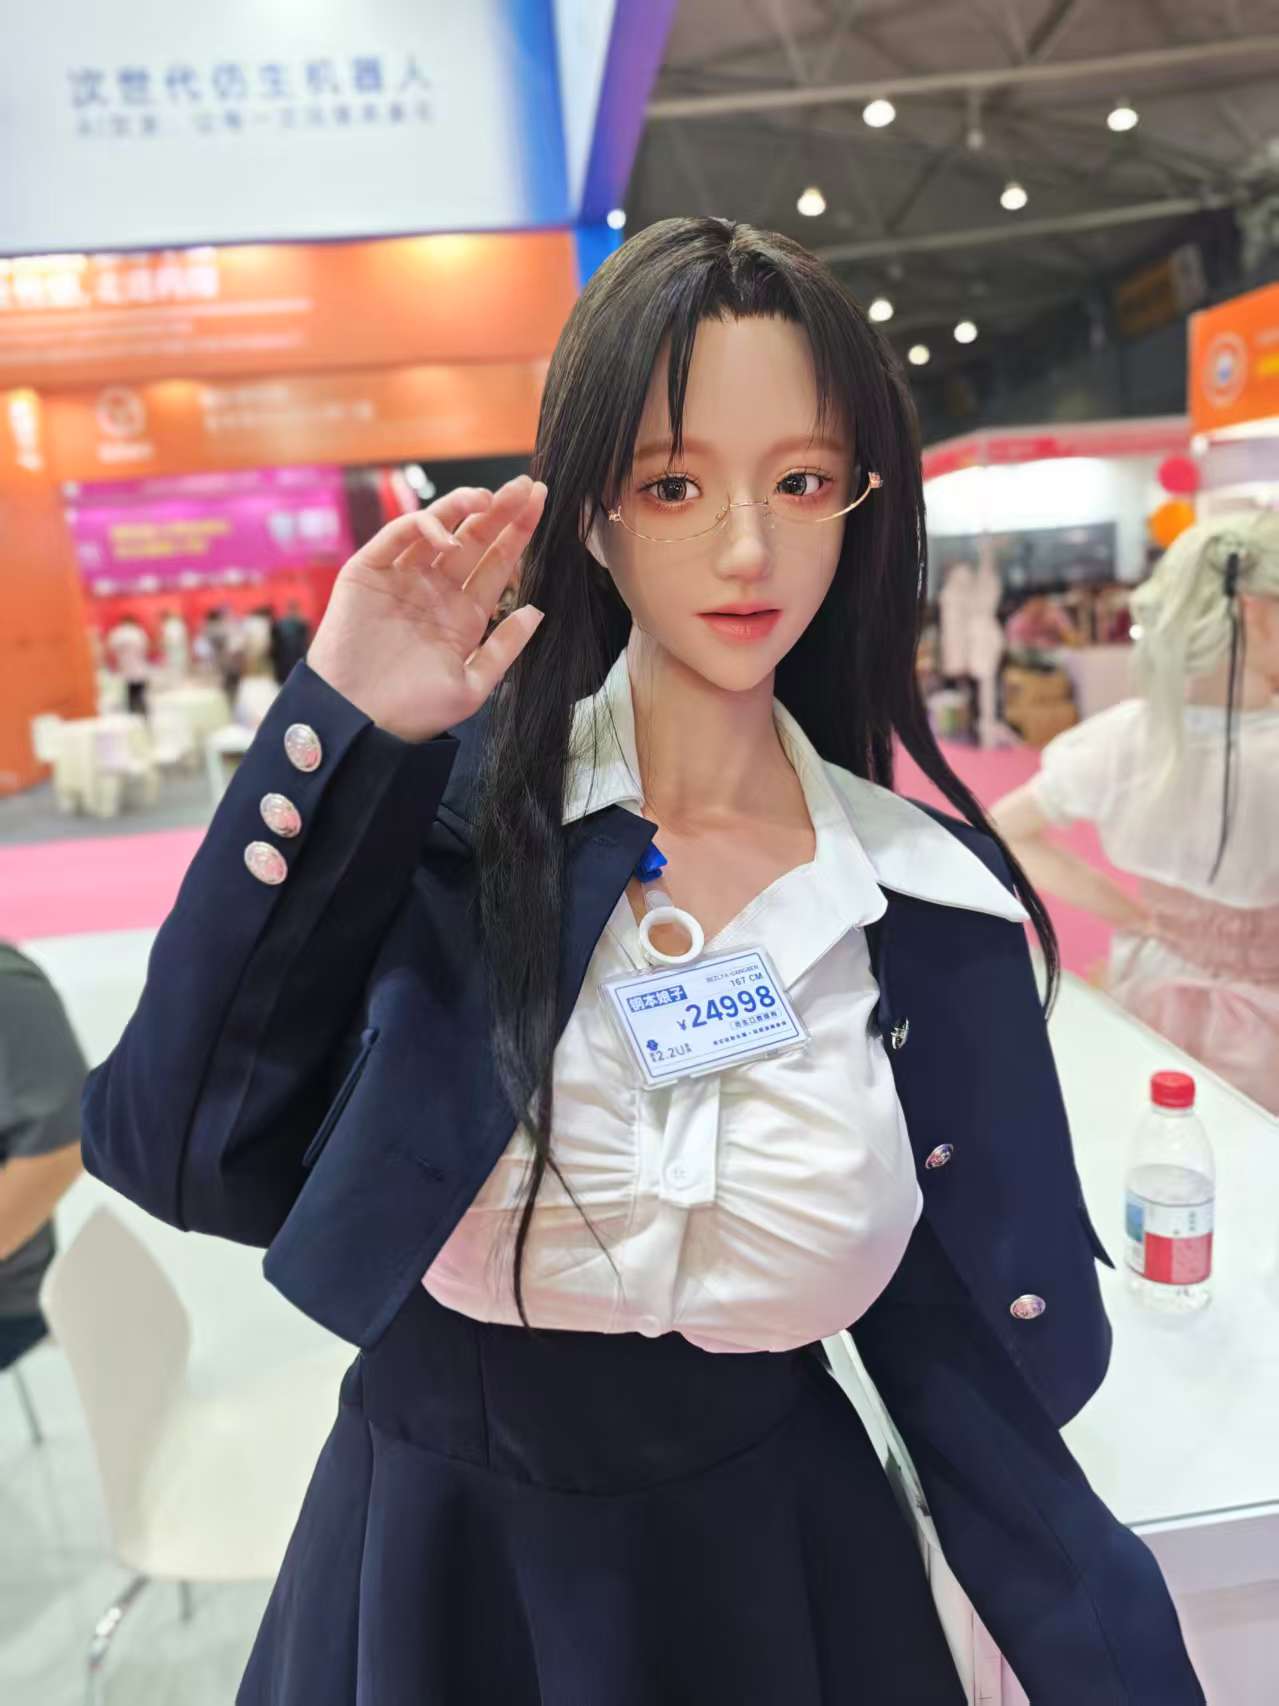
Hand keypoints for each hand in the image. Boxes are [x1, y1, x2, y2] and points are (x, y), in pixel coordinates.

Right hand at [306, 475, 546, 742]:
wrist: (358, 721)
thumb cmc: (413, 713)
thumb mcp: (473, 687)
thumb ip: (504, 648)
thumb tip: (536, 611)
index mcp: (464, 616)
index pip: (498, 564)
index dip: (519, 533)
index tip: (541, 504)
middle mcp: (435, 591)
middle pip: (474, 540)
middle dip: (500, 511)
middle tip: (527, 486)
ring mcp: (402, 578)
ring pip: (437, 528)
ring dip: (462, 508)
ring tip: (488, 499)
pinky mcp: (368, 571)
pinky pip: (397, 536)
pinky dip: (422, 527)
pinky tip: (447, 535)